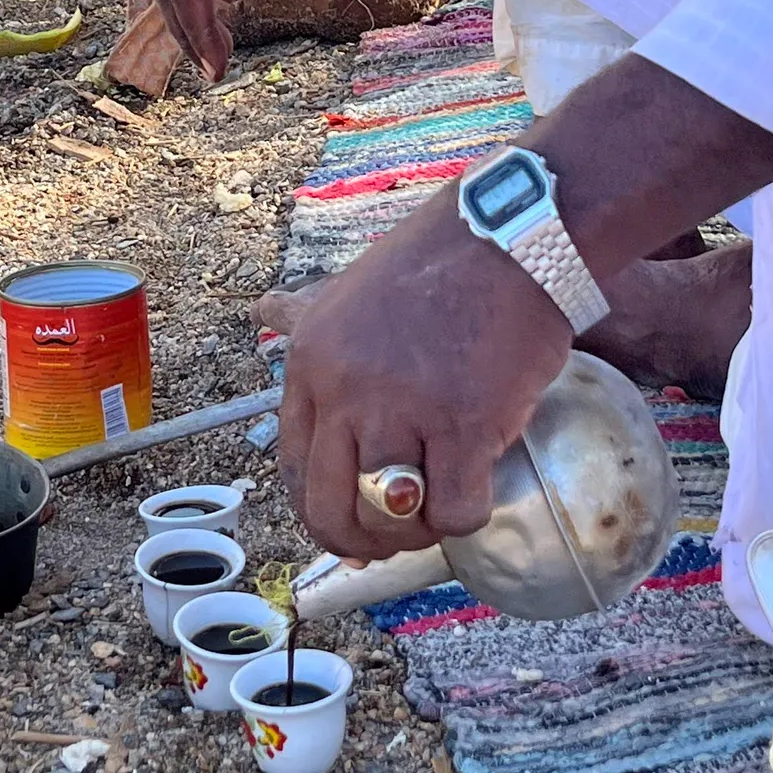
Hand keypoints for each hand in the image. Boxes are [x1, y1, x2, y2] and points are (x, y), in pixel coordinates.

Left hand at [277, 186, 572, 559]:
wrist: (513, 232)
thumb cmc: (441, 260)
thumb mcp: (350, 289)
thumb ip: (314, 325)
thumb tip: (259, 308)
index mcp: (310, 360)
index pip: (292, 467)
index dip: (321, 509)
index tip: (350, 524)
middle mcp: (344, 389)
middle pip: (330, 507)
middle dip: (361, 540)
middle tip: (396, 537)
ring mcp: (401, 409)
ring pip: (389, 519)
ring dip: (417, 531)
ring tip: (441, 507)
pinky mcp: (463, 424)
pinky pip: (455, 512)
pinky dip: (467, 516)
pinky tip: (480, 484)